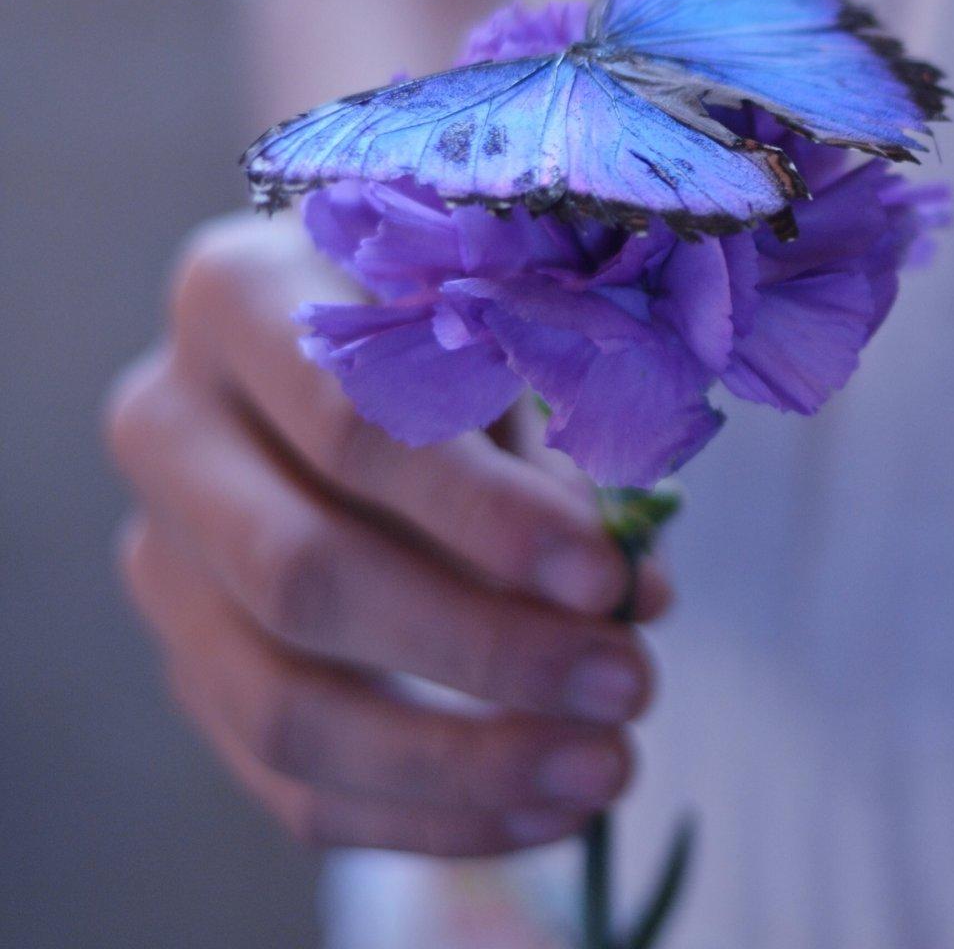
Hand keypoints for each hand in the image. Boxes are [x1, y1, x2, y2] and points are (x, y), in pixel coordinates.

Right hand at [106, 213, 671, 856]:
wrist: (350, 342)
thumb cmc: (458, 321)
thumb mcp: (511, 338)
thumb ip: (560, 448)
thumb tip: (632, 600)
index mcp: (241, 298)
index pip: (353, 427)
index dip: (484, 515)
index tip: (608, 577)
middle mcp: (170, 427)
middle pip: (304, 577)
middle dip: (484, 649)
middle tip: (630, 683)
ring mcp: (163, 559)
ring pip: (282, 704)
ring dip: (460, 761)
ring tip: (604, 768)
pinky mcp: (191, 663)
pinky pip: (290, 780)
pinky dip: (426, 814)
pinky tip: (544, 810)